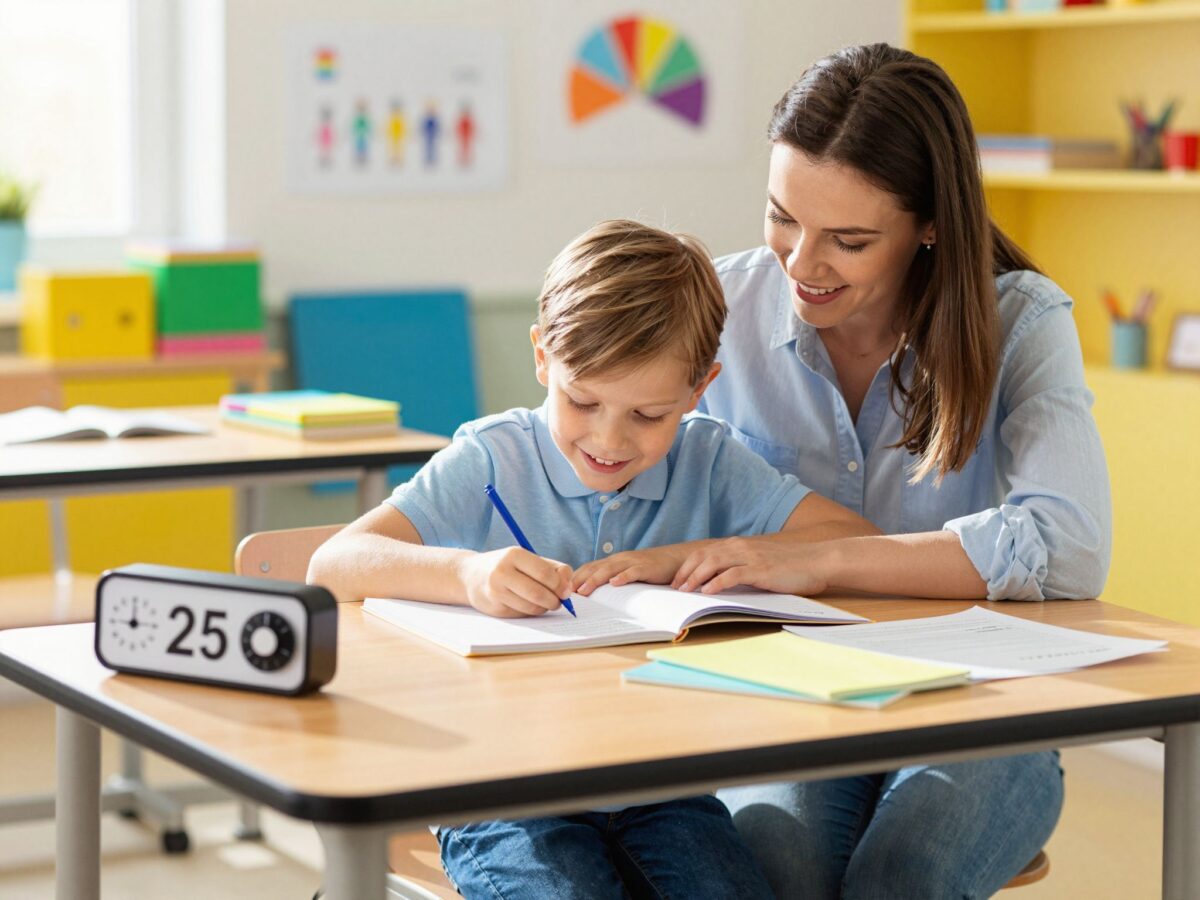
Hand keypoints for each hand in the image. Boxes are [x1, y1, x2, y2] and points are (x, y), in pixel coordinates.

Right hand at [459, 547, 572, 617]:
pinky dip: (532, 612)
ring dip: (544, 608)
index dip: (560, 585)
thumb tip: (568, 589)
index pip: (545, 573)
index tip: (565, 591)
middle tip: (559, 602)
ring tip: (546, 603)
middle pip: (538, 593)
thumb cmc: (508, 566)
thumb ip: (553, 569)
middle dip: (554, 601)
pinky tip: (529, 604)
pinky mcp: (494, 608)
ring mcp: (496, 591)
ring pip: (531, 607)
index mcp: (514, 554)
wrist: (471, 576)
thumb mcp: (529, 559)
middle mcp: (502, 572)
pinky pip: (522, 614)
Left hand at [572, 544, 702, 595]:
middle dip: (580, 579)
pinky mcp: (647, 567)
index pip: (590, 567)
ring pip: (610, 569)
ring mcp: (633, 562)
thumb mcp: (628, 573)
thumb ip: (614, 580)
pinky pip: (633, 571)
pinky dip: (623, 577)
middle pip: (596, 568)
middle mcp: (620, 559)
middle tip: (567, 592)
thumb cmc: (650, 569)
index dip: (576, 577)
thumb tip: (595, 595)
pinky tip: (615, 583)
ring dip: (596, 579)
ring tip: (584, 589)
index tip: (563, 589)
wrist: (675, 559)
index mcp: (614, 561)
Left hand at [672, 536, 830, 596]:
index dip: (688, 566)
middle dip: (686, 572)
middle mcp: (741, 547)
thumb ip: (741, 567)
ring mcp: (750, 557)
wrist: (818, 560)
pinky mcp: (760, 569)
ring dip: (696, 577)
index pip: (705, 552)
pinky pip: (732, 575)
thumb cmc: (791, 565)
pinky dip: (717, 583)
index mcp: (739, 545)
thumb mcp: (760, 562)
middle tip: (675, 587)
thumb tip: (721, 581)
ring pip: (713, 563)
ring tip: (685, 590)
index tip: (677, 580)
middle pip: (703, 556)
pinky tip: (707, 592)